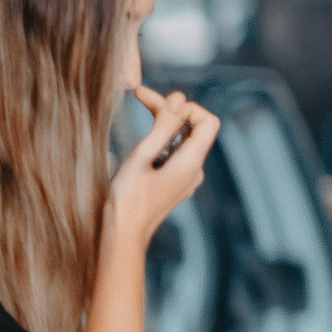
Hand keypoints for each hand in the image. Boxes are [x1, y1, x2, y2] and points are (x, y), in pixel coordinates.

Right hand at [108, 88, 218, 243]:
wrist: (122, 236)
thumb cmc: (127, 200)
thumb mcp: (141, 156)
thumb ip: (163, 126)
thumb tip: (179, 98)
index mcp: (191, 162)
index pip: (208, 122)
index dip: (188, 107)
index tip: (160, 105)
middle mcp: (194, 169)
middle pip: (193, 128)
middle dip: (170, 110)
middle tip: (139, 95)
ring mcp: (186, 177)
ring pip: (182, 140)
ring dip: (163, 123)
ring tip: (138, 107)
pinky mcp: (175, 182)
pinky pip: (175, 153)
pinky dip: (161, 140)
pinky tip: (142, 138)